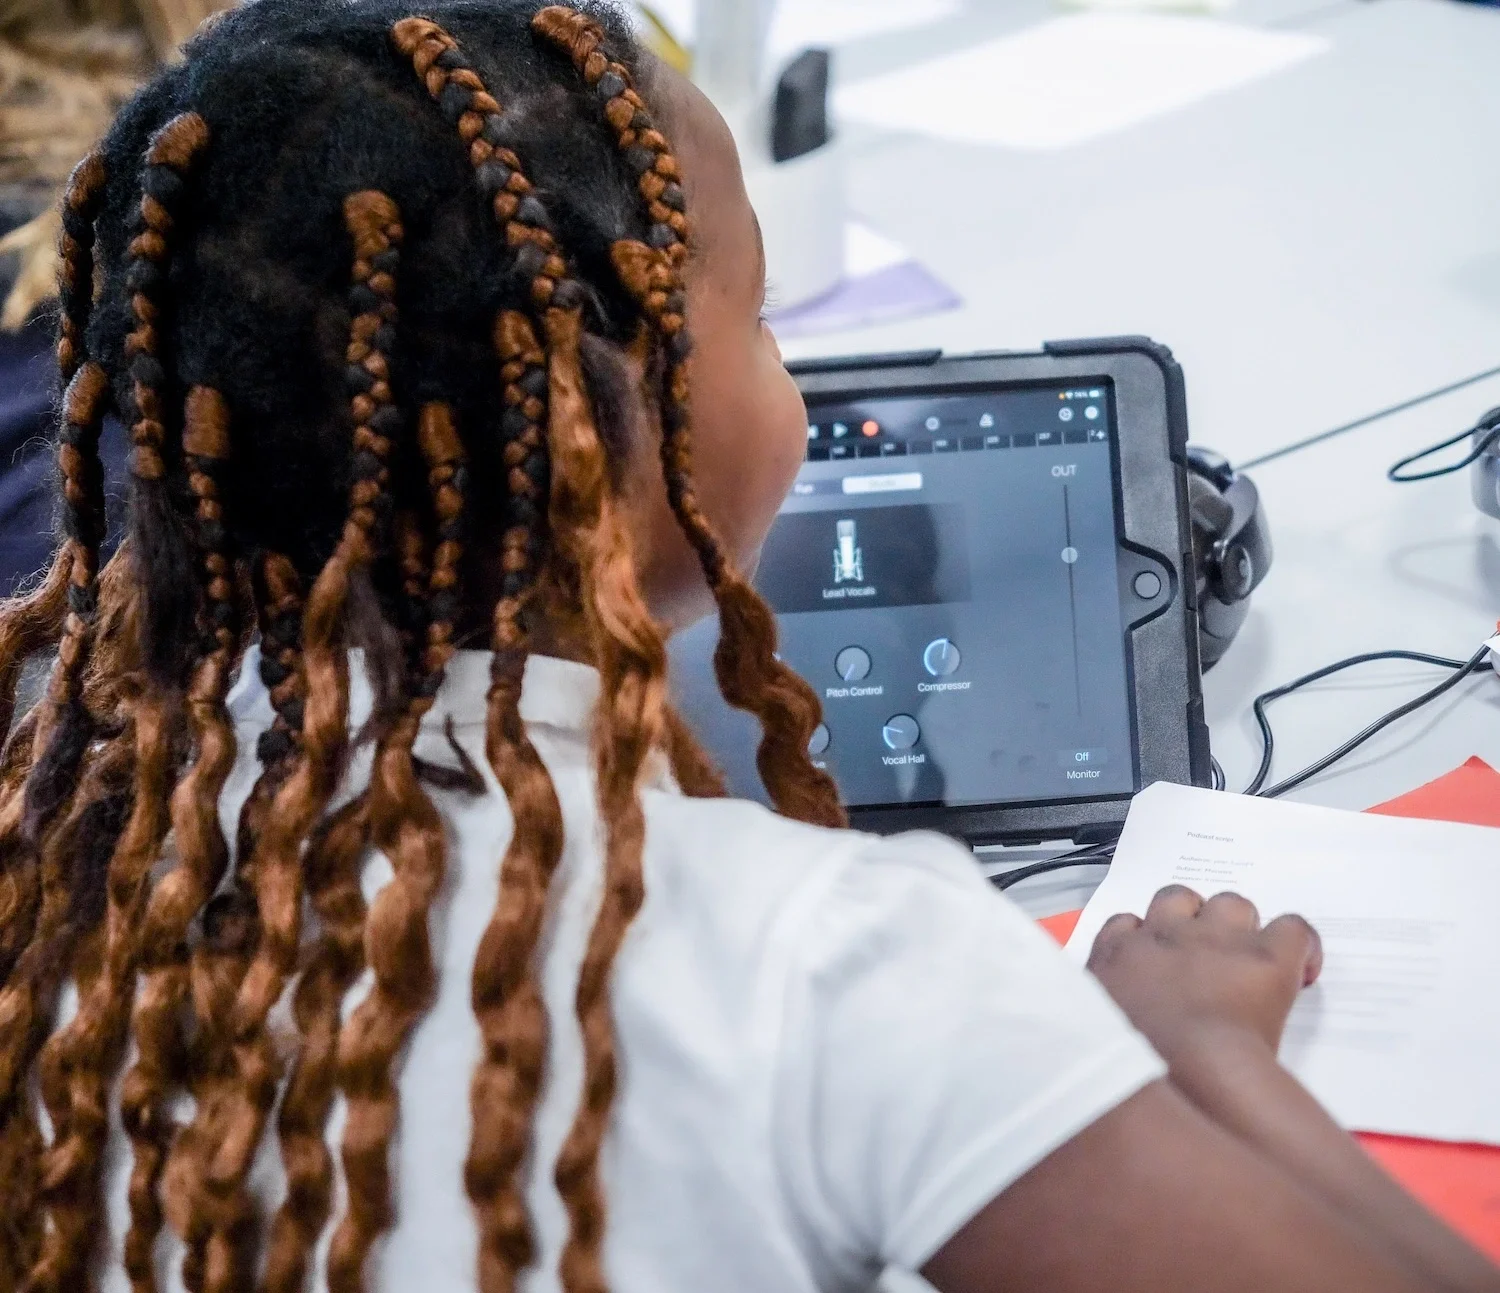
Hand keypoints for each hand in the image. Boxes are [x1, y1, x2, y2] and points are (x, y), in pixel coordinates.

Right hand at [1086, 886, 1322, 1063]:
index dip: (1144, 938)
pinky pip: (1292, 927)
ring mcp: (1216, 938)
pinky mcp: (1265, 955)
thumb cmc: (1141, 1066)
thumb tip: (1107, 1018)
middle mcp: (1164, 935)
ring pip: (1231, 903)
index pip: (1124, 925)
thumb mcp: (1096, 1032)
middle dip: (1191, 919)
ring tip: (1248, 958)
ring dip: (1239, 925)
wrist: (1190, 1075)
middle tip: (1204, 955)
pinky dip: (1300, 946)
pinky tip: (1301, 969)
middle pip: (1176, 899)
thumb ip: (1100, 1010)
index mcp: (1117, 956)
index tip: (1156, 961)